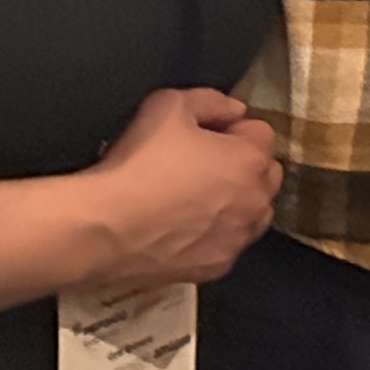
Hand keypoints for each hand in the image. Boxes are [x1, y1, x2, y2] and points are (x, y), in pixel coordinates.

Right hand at [80, 87, 282, 287]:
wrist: (103, 228)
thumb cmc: (137, 165)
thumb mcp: (169, 106)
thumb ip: (211, 101)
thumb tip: (234, 111)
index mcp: (250, 160)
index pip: (261, 133)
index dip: (231, 129)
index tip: (204, 135)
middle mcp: (255, 202)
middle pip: (265, 174)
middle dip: (243, 165)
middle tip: (202, 164)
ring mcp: (238, 238)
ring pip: (253, 213)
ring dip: (237, 202)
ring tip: (195, 198)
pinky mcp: (217, 267)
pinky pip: (229, 243)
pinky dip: (216, 235)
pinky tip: (184, 228)